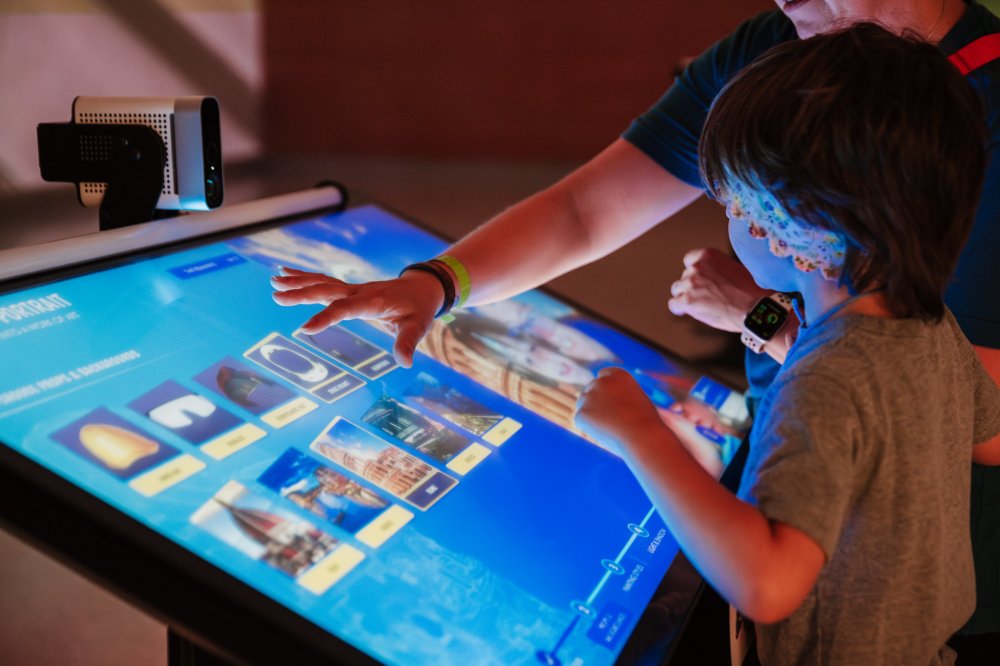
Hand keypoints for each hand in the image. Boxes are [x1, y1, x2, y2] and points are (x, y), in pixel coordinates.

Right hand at [270, 267, 443, 367]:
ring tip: (274, 282)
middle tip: (276, 295)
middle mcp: (359, 292)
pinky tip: (285, 274)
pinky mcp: (349, 290)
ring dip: (298, 282)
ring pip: (322, 283)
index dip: (325, 318)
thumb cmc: (418, 308)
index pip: (345, 309)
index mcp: (373, 301)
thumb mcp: (417, 326)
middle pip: (326, 291)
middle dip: (301, 293)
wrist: (422, 288)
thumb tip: (405, 363)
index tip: (303, 329)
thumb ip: (408, 343)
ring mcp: (353, 289)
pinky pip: (324, 282)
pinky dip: (304, 278)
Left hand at [574, 367, 664, 453]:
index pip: (603, 375)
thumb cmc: (645, 422)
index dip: (604, 388)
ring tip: (611, 428)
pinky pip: (581, 420)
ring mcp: (589, 396)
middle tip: (607, 418)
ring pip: (583, 404)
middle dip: (595, 401)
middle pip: (591, 389)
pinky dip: (590, 428)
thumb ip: (620, 395)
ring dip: (591, 414)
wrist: (641, 436)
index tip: (607, 398)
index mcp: (617, 375)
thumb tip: (608, 402)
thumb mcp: (637, 400)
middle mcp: (601, 381)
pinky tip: (605, 433)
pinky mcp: (581, 413)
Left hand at [668, 248, 766, 332]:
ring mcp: (690, 283)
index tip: (699, 279)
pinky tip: (686, 311)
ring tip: (701, 305)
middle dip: (693, 286)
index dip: (694, 271)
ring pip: (677, 290)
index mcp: (708, 255)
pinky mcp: (687, 300)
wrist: (755, 307)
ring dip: (686, 296)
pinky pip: (673, 304)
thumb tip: (708, 278)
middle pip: (684, 277)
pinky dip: (679, 309)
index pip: (690, 259)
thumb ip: (715, 270)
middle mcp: (696, 266)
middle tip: (707, 297)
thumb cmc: (750, 291)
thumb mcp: (732, 268)